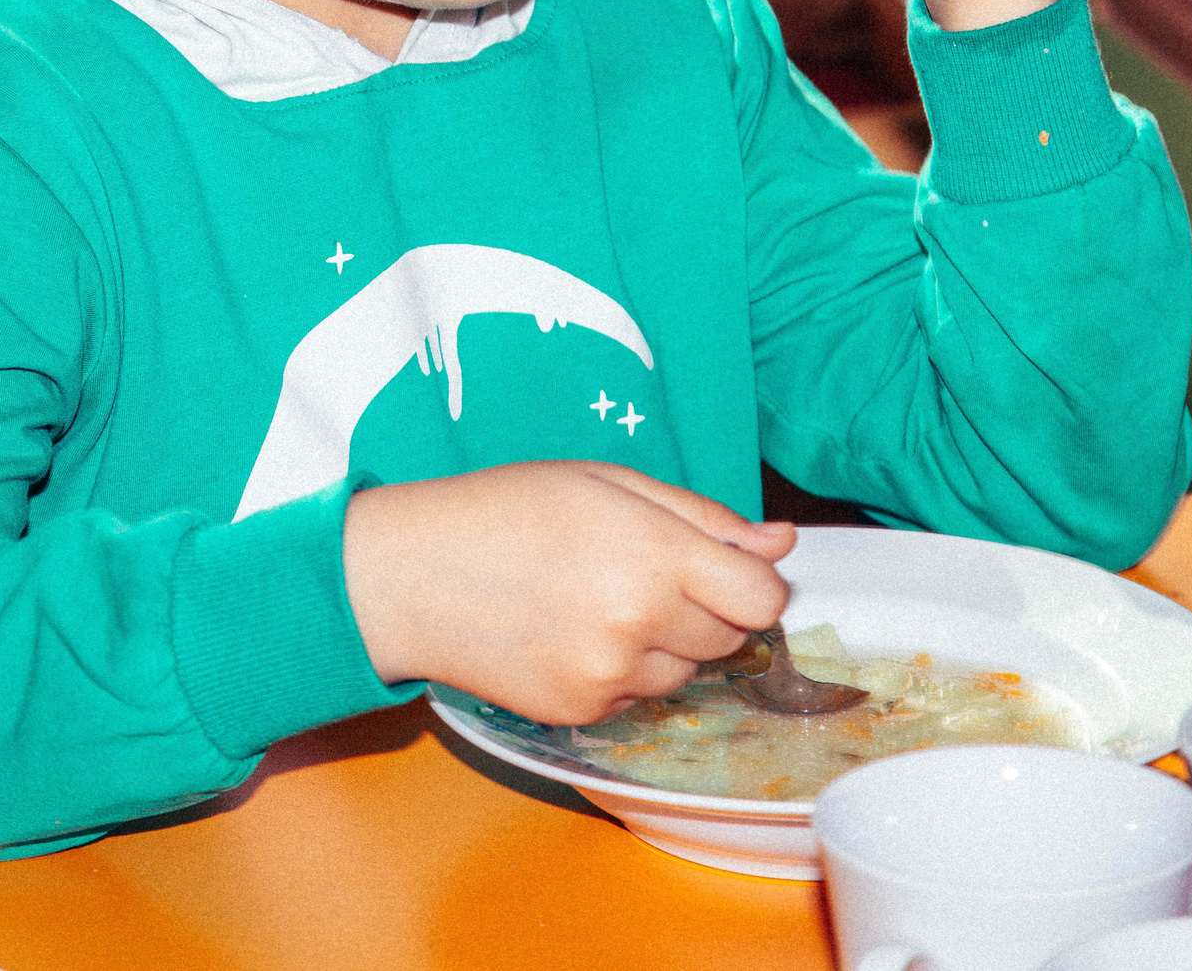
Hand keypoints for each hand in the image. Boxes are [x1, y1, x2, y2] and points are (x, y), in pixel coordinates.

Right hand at [341, 462, 793, 724]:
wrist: (411, 574)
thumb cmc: (505, 510)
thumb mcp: (607, 482)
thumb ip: (702, 517)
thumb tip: (780, 543)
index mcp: (651, 553)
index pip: (762, 599)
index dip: (752, 583)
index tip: (724, 569)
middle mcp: (639, 621)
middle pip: (729, 638)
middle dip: (705, 608)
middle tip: (643, 572)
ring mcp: (610, 673)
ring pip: (686, 672)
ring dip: (665, 643)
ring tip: (598, 600)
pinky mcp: (583, 709)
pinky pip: (638, 696)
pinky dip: (623, 670)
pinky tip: (572, 633)